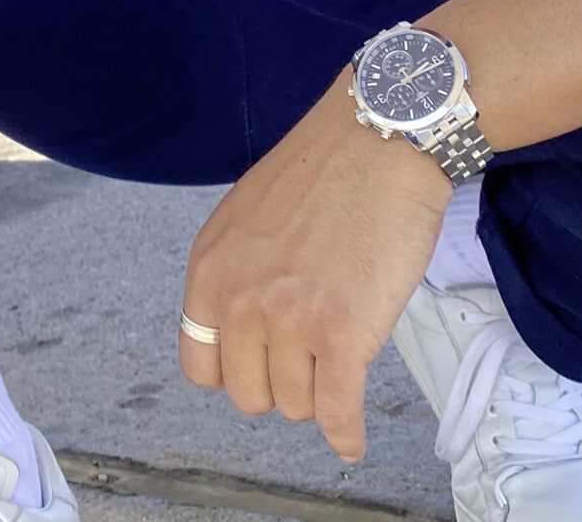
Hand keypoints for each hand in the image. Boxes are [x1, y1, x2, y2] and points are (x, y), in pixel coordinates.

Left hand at [178, 92, 450, 461]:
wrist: (381, 141)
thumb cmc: (327, 170)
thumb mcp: (249, 217)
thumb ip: (238, 272)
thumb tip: (243, 328)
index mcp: (210, 268)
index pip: (199, 364)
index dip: (233, 373)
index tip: (259, 369)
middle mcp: (240, 299)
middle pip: (248, 394)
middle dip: (280, 386)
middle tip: (309, 363)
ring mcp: (290, 320)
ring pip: (295, 404)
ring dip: (319, 396)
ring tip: (339, 366)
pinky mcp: (342, 334)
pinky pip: (336, 411)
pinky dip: (345, 435)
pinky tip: (351, 440)